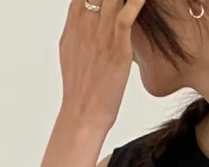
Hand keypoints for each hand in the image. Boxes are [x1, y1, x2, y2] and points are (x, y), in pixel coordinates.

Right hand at [58, 0, 143, 134]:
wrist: (83, 113)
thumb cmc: (81, 89)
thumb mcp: (71, 53)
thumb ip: (77, 31)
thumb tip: (82, 22)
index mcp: (74, 23)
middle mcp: (85, 23)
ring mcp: (100, 33)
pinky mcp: (116, 46)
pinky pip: (127, 14)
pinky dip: (137, 2)